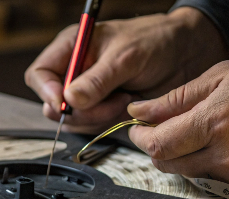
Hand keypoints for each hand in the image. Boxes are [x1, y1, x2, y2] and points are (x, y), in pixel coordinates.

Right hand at [25, 7, 226, 132]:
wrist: (188, 54)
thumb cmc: (156, 41)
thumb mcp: (126, 56)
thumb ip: (97, 79)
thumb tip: (69, 98)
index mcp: (73, 48)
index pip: (40, 74)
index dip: (46, 91)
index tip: (64, 104)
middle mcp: (77, 72)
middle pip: (54, 104)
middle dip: (80, 110)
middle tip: (110, 101)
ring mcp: (91, 94)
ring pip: (76, 119)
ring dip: (99, 117)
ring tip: (125, 99)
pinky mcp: (106, 109)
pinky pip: (95, 126)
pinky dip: (110, 122)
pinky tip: (129, 106)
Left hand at [128, 55, 228, 194]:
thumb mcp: (221, 75)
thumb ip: (175, 99)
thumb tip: (139, 112)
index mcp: (215, 122)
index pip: (158, 144)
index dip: (140, 138)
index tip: (137, 129)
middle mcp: (227, 155)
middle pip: (170, 165)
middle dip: (159, 149)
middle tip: (165, 131)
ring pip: (193, 176)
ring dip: (186, 158)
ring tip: (203, 135)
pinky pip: (218, 184)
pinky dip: (212, 169)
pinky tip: (226, 148)